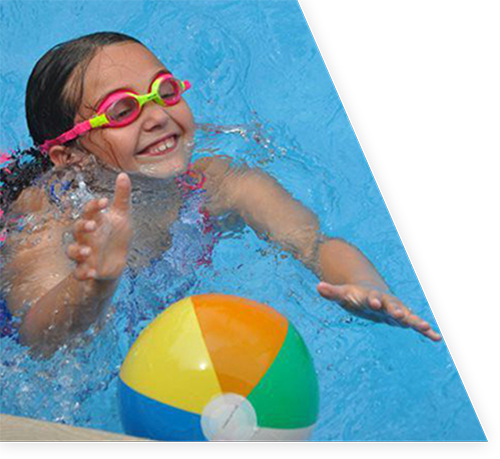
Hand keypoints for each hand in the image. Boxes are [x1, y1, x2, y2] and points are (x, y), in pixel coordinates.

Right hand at [67, 173, 132, 280]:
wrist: (117, 262)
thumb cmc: (117, 235)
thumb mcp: (123, 216)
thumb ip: (122, 197)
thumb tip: (124, 174)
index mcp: (95, 221)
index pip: (90, 210)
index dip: (95, 205)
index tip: (105, 201)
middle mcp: (86, 236)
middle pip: (77, 229)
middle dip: (83, 226)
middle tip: (93, 225)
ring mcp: (85, 253)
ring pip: (72, 251)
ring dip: (78, 251)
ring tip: (88, 252)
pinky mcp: (87, 269)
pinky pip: (79, 273)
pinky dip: (83, 273)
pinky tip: (92, 272)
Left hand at [317, 281, 441, 341]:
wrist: (371, 294)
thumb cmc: (355, 295)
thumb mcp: (343, 294)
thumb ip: (332, 292)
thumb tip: (318, 286)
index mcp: (371, 296)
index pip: (371, 297)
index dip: (372, 299)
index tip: (374, 301)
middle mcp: (386, 302)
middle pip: (392, 306)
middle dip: (396, 310)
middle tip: (401, 315)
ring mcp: (396, 310)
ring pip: (407, 316)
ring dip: (416, 322)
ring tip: (427, 328)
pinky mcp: (402, 319)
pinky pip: (415, 325)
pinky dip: (426, 331)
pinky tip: (437, 338)